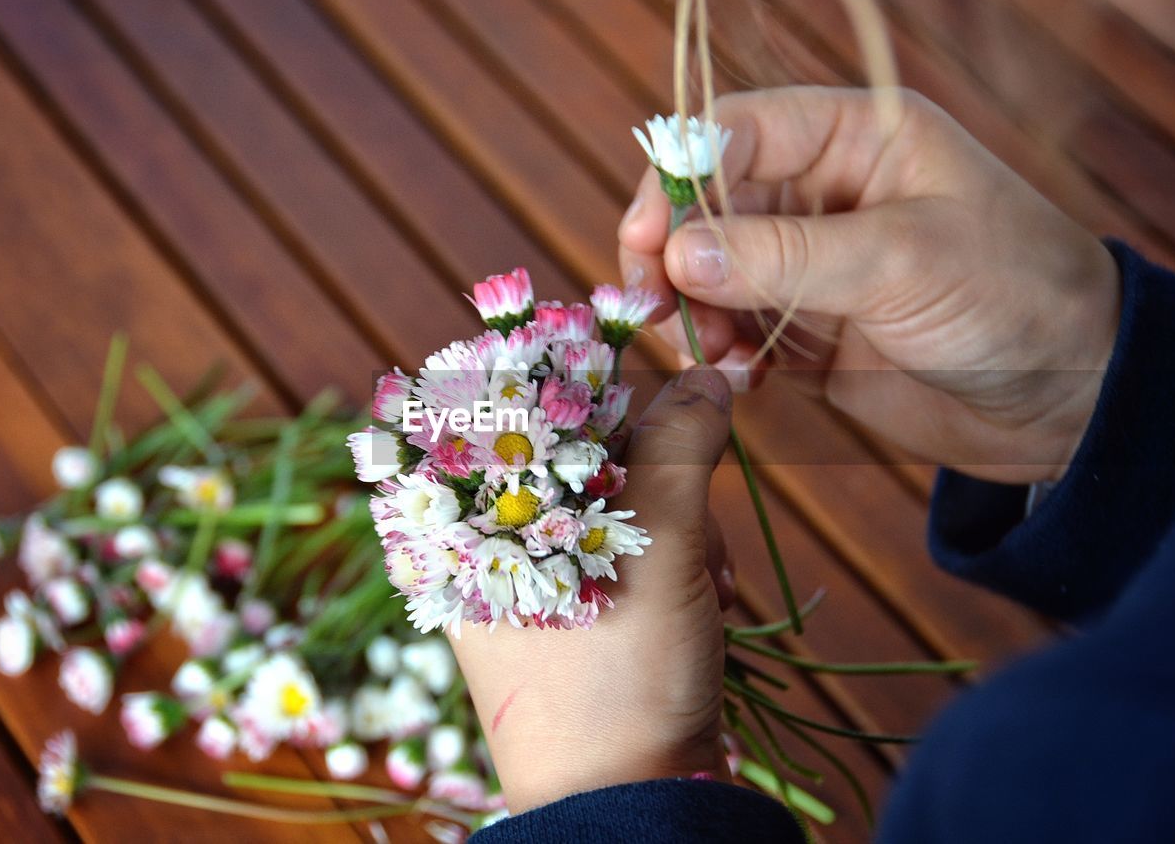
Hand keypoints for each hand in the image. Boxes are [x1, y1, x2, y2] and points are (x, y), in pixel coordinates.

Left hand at [448, 367, 734, 812]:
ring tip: (710, 585)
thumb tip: (710, 374)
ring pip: (618, 502)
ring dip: (683, 528)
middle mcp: (487, 541)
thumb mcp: (655, 544)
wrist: (632, 803)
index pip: (517, 408)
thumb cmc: (618, 673)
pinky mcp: (578, 611)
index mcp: (464, 515)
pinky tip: (709, 600)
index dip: (591, 390)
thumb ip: (679, 443)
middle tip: (700, 519)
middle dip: (663, 480)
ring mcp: (532, 578)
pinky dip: (677, 564)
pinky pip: (629, 553)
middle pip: (582, 453)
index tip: (653, 392)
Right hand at [620, 87, 1120, 482]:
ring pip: (711, 272)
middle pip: (707, 206)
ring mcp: (810, 263)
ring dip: (695, 312)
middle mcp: (822, 194)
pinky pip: (736, 328)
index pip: (737, 132)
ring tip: (713, 353)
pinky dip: (722, 352)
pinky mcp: (806, 329)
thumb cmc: (1012, 296)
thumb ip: (787, 256)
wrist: (1066, 398)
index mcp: (854, 139)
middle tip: (657, 307)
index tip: (646, 239)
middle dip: (675, 256)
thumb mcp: (902, 261)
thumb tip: (680, 257)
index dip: (679, 177)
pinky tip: (742, 377)